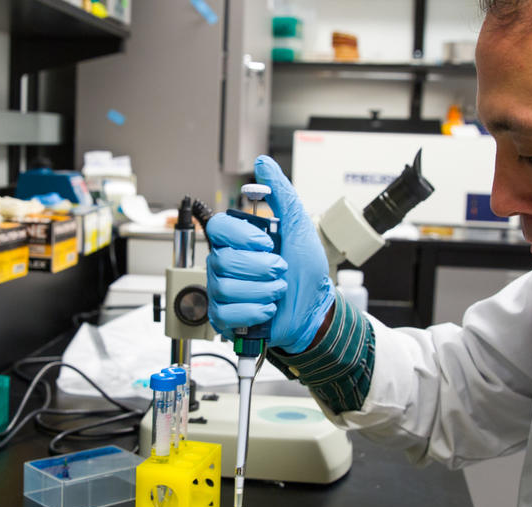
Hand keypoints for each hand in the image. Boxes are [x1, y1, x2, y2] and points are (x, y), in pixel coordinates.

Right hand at [207, 156, 333, 353]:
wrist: (314, 307)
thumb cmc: (305, 269)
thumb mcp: (298, 226)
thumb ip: (280, 193)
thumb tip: (264, 164)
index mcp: (236, 240)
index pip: (217, 227)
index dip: (243, 236)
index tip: (268, 243)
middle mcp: (224, 262)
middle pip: (223, 259)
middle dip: (262, 267)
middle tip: (280, 270)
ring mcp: (221, 290)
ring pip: (226, 287)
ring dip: (262, 290)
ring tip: (277, 290)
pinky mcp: (224, 316)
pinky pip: (227, 312)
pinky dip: (254, 310)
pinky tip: (266, 308)